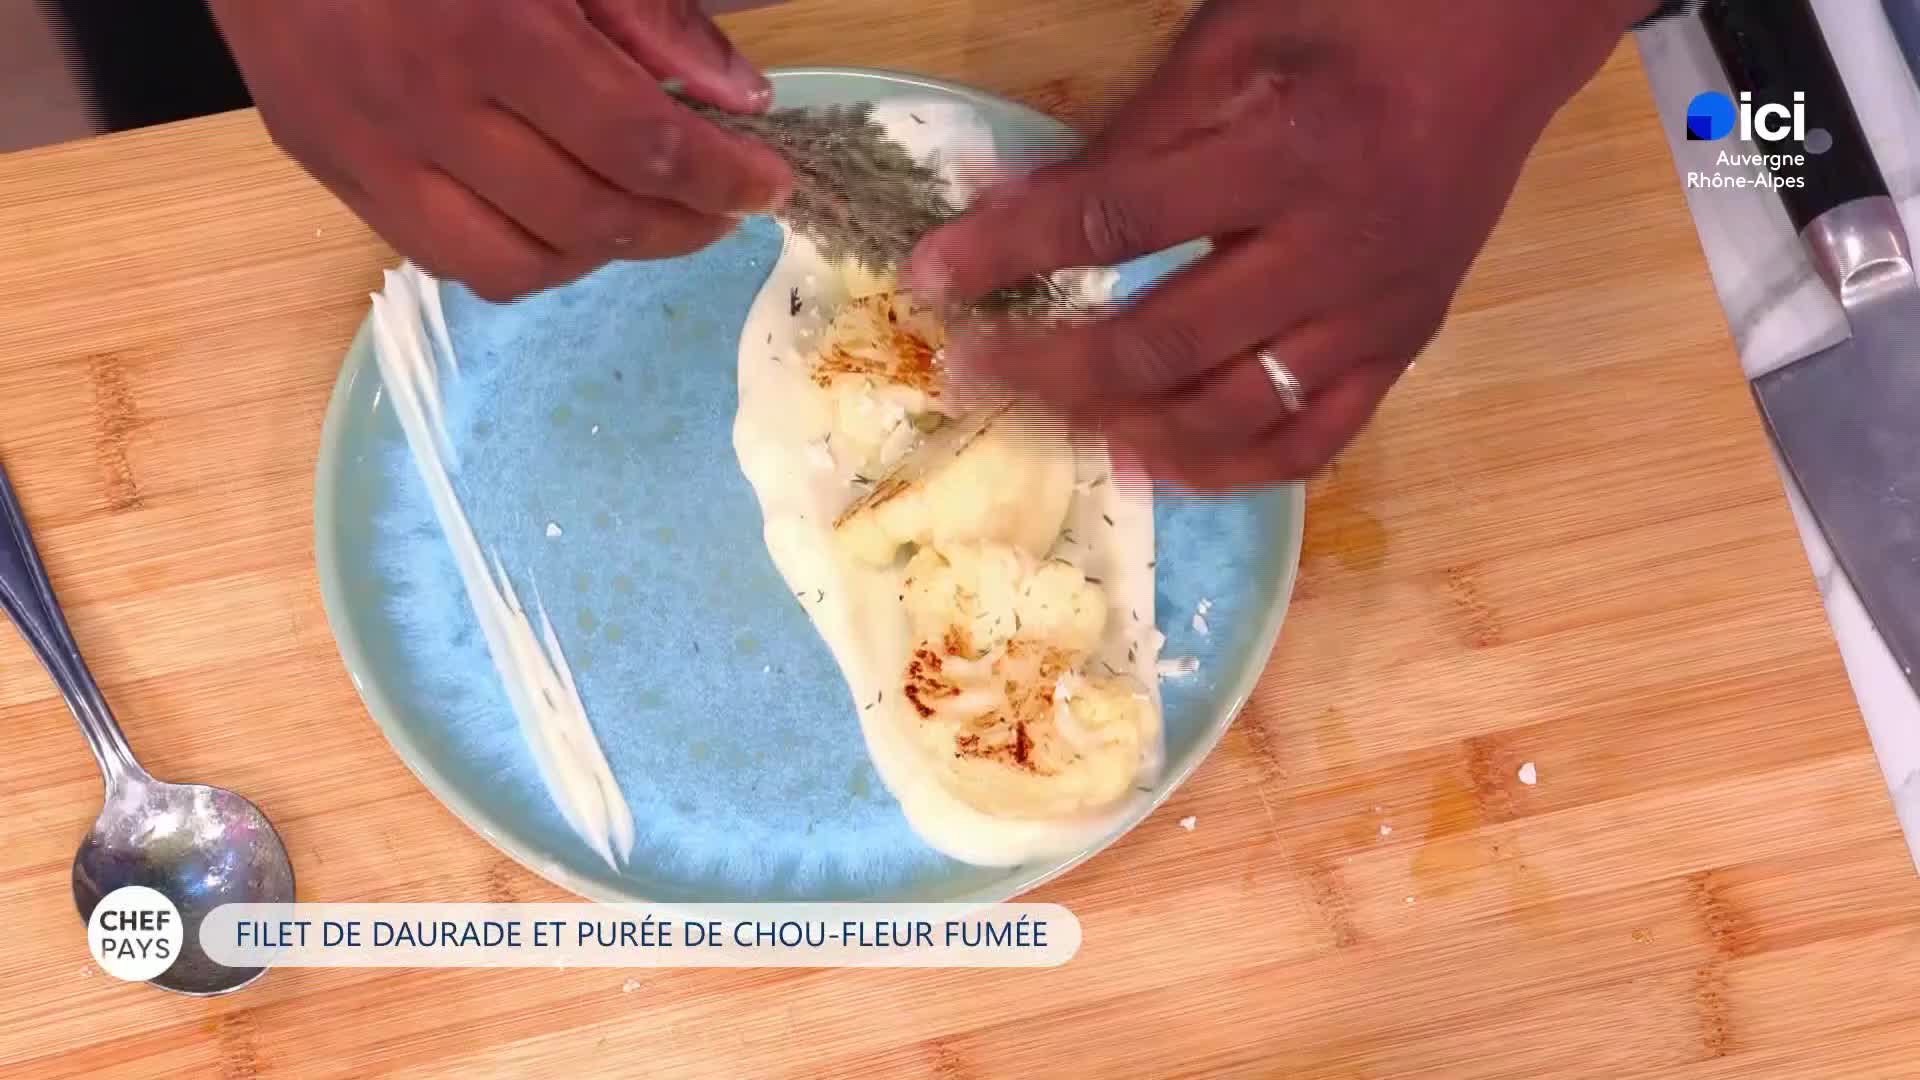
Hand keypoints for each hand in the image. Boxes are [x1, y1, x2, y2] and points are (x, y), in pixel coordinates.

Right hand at [209, 0, 791, 300]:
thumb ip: (649, 12)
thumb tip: (738, 98)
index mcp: (490, 25)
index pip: (637, 141)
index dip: (719, 178)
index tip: (766, 184)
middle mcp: (422, 102)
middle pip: (587, 216)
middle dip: (680, 226)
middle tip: (723, 209)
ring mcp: (365, 147)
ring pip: (517, 264)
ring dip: (604, 255)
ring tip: (647, 218)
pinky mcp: (329, 169)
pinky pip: (447, 259)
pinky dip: (524, 259)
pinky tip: (563, 222)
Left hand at [909, 0, 1657, 489]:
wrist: (1514, 38)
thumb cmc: (1368, 18)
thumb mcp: (1240, 36)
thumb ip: (1134, 128)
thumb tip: (1016, 196)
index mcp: (1284, 153)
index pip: (1113, 223)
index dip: (1008, 253)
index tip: (932, 278)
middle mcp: (1332, 252)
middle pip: (1161, 345)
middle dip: (1048, 367)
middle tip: (974, 370)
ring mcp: (1374, 316)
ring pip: (1229, 414)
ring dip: (1121, 428)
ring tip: (1051, 415)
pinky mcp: (1403, 350)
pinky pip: (1310, 441)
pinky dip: (1226, 465)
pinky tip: (1153, 459)